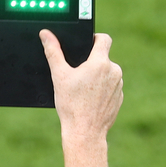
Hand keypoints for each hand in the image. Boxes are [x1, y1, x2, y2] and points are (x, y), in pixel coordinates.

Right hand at [41, 30, 122, 166]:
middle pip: (103, 58)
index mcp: (100, 62)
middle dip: (91, 63)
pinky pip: (111, 87)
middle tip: (76, 75)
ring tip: (82, 90)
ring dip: (97, 76)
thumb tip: (46, 34)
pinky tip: (89, 100)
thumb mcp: (59, 76)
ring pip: (107, 73)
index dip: (94, 38)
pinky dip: (101, 90)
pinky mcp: (119, 98)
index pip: (103, 39)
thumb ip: (53, 51)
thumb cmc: (71, 105)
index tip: (85, 45)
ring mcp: (119, 85)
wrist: (85, 132)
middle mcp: (114, 71)